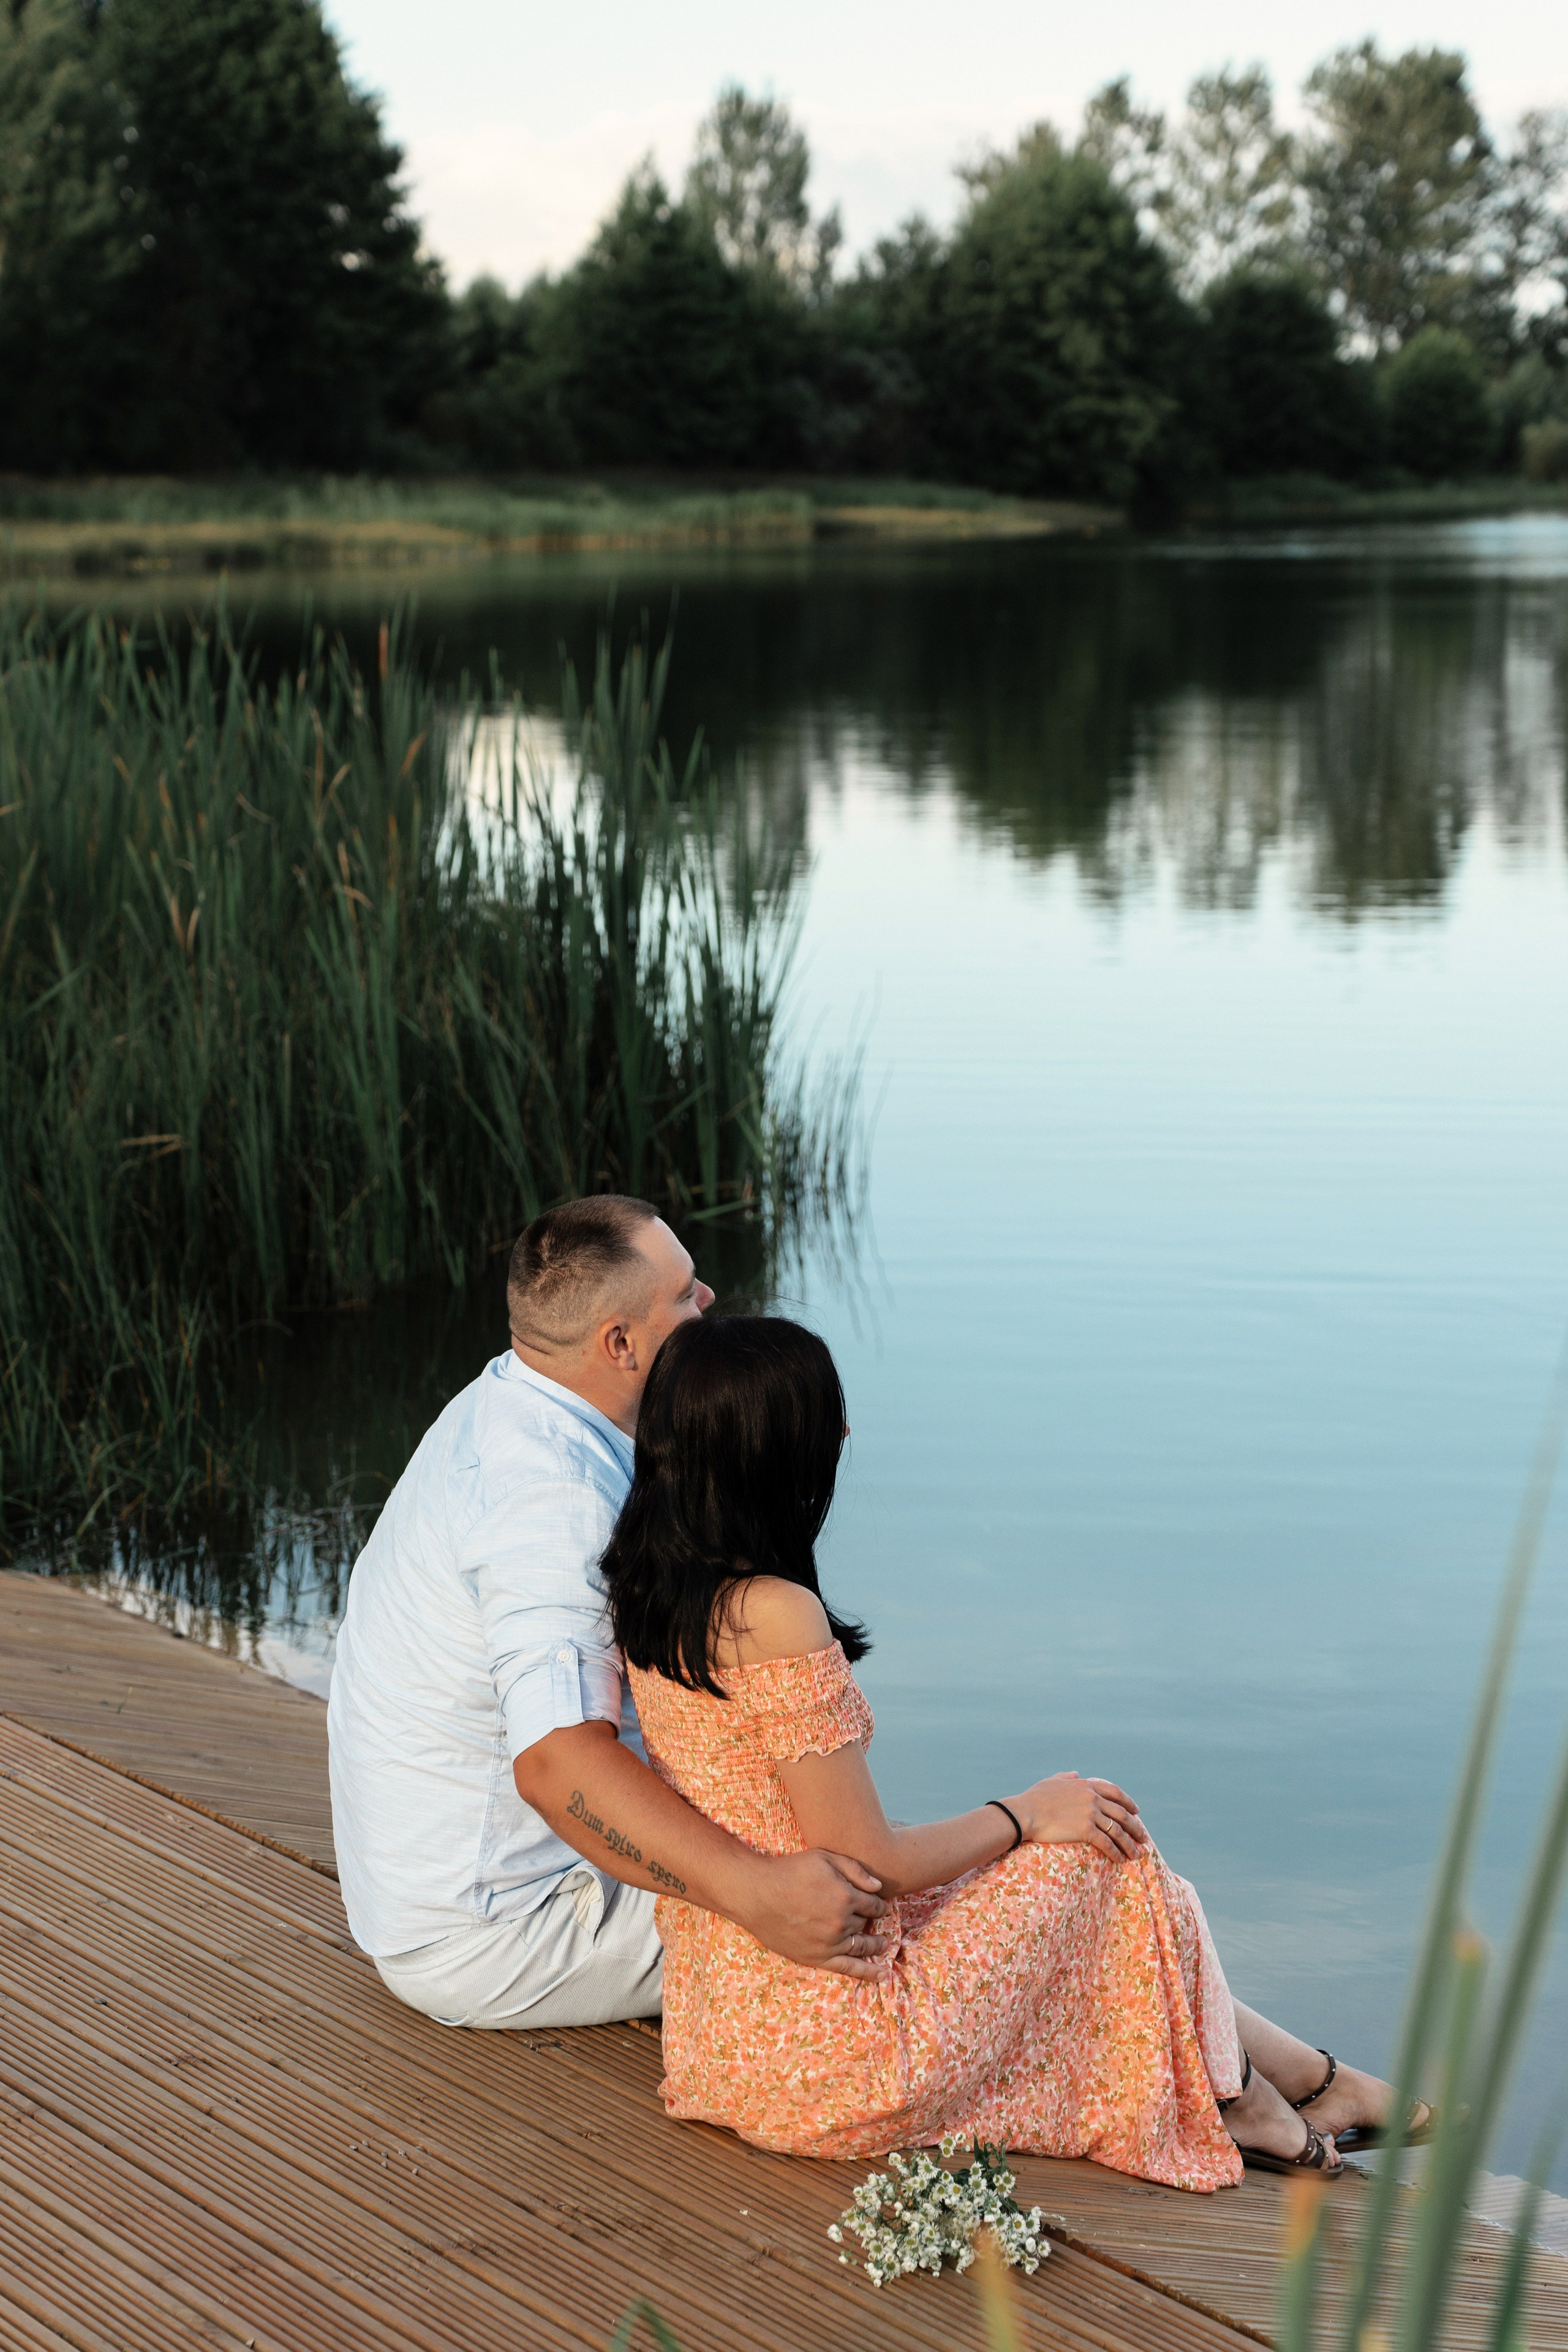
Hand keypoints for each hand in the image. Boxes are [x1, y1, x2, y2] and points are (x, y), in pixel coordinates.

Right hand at [732, 1848, 896, 1978]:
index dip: (878, 1903)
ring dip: (875, 1945)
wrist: (757, 1894)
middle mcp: (841, 1923)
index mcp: (845, 1896)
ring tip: (884, 1945)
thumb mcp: (824, 1857)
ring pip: (860, 1945)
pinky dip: (868, 1973)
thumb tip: (879, 1887)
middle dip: (871, 1919)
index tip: (878, 1903)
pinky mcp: (817, 1957)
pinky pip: (848, 1968)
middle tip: (875, 1919)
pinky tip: (882, 1975)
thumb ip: (855, 1869)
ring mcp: (829, 1943)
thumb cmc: (789, 1871)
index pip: (874, 1904)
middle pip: (865, 1923)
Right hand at [1010, 1772, 1148, 1862]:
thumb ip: (1067, 1777)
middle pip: (1122, 1813)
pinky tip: (1120, 1860)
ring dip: (1130, 1843)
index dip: (1128, 1802)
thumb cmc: (1034, 1798)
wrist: (1025, 1813)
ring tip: (1137, 1854)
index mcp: (1086, 1785)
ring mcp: (1090, 1813)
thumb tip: (1076, 1774)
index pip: (1115, 1792)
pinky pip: (1107, 1843)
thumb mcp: (1052, 1781)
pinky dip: (1116, 1852)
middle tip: (1144, 1837)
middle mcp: (1092, 1798)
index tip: (1137, 1811)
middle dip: (1135, 1827)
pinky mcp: (1085, 1830)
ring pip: (1117, 1830)